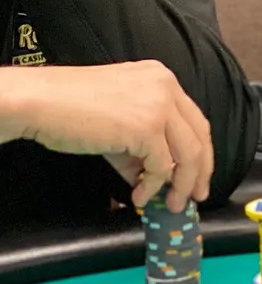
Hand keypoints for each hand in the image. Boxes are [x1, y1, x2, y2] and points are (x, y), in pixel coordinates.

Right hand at [0, 61, 212, 208]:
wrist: (40, 101)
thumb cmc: (68, 108)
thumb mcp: (116, 122)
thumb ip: (138, 147)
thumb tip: (148, 178)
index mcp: (161, 79)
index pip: (194, 119)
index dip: (200, 150)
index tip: (197, 174)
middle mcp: (167, 87)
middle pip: (200, 135)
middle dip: (200, 171)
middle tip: (195, 195)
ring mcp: (159, 106)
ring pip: (189, 153)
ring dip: (182, 184)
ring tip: (173, 204)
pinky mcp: (147, 127)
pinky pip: (161, 166)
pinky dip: (154, 186)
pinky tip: (139, 196)